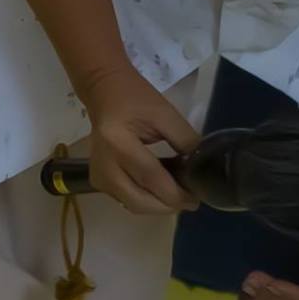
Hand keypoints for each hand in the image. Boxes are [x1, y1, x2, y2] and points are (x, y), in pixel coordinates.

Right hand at [76, 64, 200, 214]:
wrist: (104, 93)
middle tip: (190, 201)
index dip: (175, 193)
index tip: (197, 198)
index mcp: (118, 144)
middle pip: (139, 201)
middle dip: (168, 206)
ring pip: (133, 205)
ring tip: (178, 195)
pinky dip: (147, 200)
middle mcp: (104, 166)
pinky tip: (162, 190)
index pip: (150, 178)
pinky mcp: (98, 182)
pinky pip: (126, 200)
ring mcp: (99, 177)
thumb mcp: (165, 113)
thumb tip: (200, 168)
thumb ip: (185, 140)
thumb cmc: (135, 98)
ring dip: (158, 205)